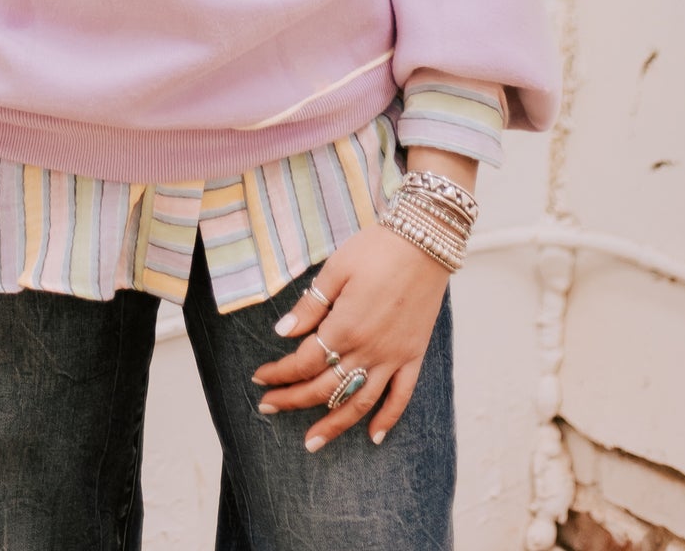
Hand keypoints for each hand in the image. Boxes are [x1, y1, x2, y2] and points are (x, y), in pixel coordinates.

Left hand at [250, 223, 449, 451]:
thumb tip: (282, 332)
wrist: (425, 240)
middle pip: (324, 388)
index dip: (279, 373)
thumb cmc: (376, 249)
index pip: (303, 362)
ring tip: (311, 443)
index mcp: (344, 327)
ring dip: (333, 426)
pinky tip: (373, 437)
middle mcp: (368, 351)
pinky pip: (401, 397)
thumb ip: (310, 306)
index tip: (260, 378)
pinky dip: (387, 419)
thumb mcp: (336, 269)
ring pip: (359, 404)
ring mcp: (393, 357)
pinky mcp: (413, 356)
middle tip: (269, 407)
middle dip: (292, 400)